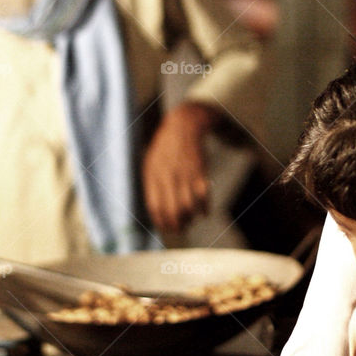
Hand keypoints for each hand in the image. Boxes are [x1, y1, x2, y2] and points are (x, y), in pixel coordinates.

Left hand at [143, 102, 219, 233]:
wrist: (182, 126)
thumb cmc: (165, 148)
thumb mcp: (150, 163)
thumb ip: (152, 185)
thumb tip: (156, 212)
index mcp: (152, 176)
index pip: (155, 207)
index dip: (161, 222)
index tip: (167, 229)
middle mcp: (167, 176)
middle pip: (172, 210)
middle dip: (177, 225)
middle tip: (181, 228)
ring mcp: (184, 173)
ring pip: (188, 206)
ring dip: (191, 218)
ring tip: (192, 220)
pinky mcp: (199, 170)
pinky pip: (203, 195)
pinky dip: (205, 208)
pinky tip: (205, 212)